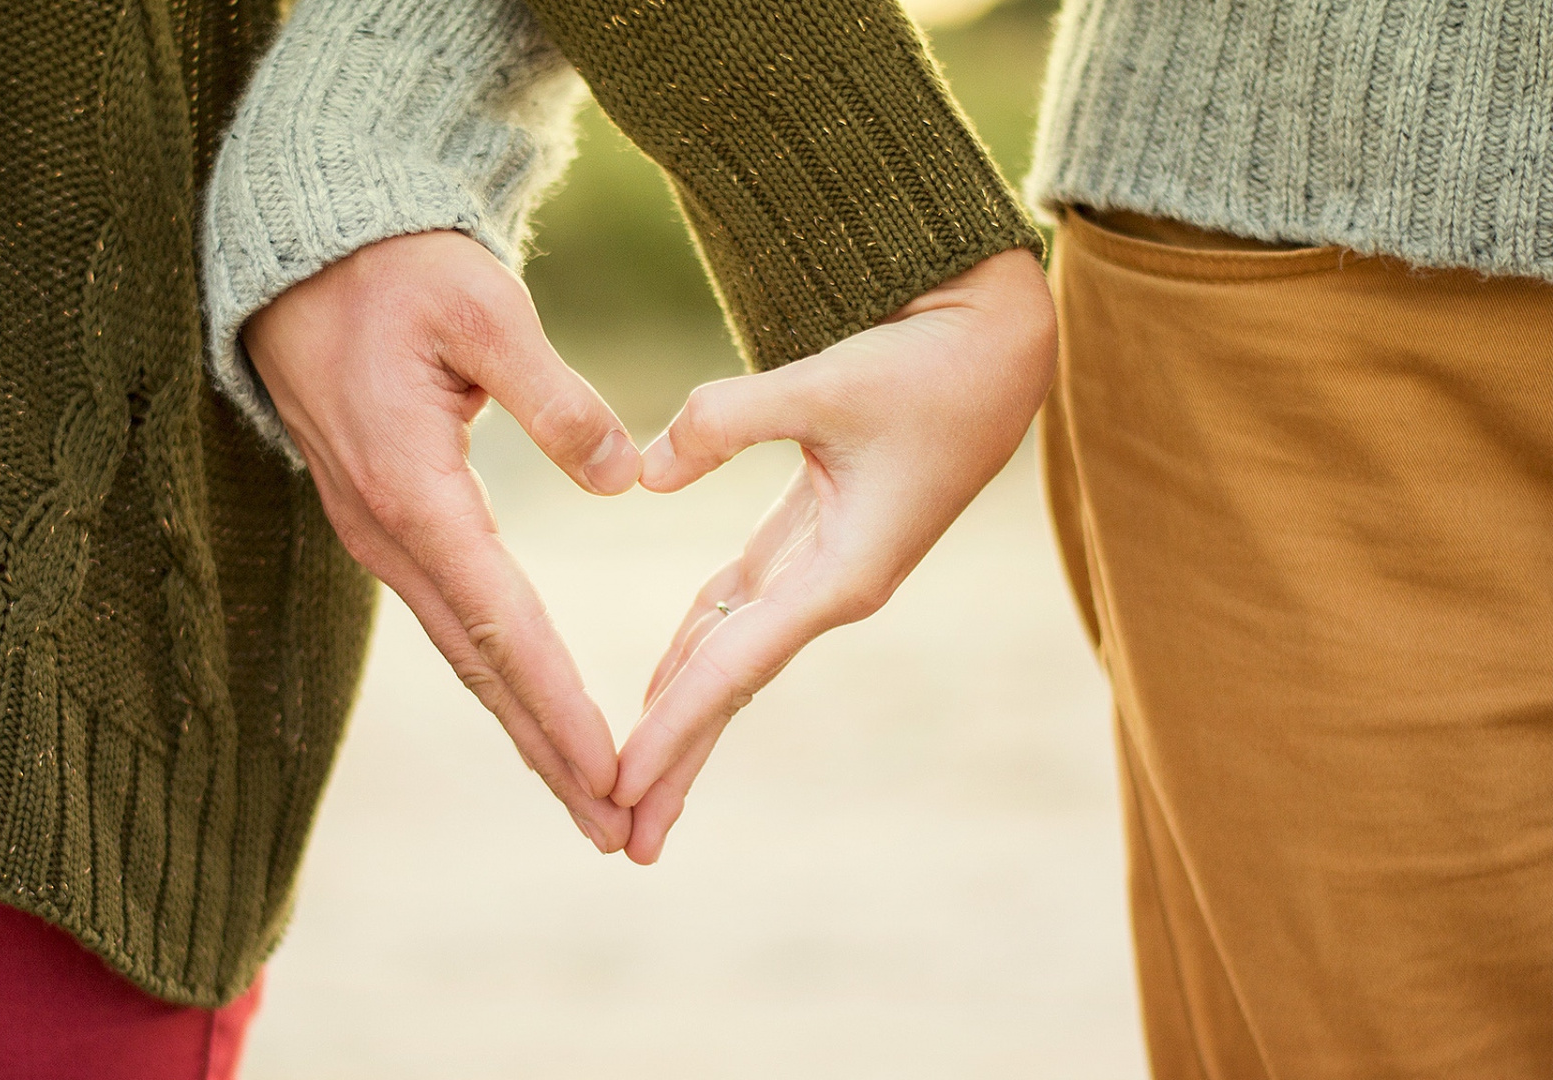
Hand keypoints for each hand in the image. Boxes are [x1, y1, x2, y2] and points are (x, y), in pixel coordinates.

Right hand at [241, 230, 642, 852]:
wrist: (302, 254)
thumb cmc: (395, 270)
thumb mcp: (483, 309)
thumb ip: (555, 397)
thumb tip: (624, 478)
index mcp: (414, 489)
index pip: (502, 622)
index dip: (559, 703)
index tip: (611, 770)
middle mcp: (388, 532)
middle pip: (481, 666)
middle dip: (548, 751)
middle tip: (614, 827)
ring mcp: (378, 533)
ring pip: (463, 652)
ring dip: (525, 726)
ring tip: (587, 794)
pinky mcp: (385, 521)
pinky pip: (450, 617)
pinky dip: (499, 675)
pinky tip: (533, 709)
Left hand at [613, 248, 1057, 863]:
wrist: (998, 346)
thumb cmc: (928, 365)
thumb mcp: (827, 382)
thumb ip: (727, 422)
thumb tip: (642, 474)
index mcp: (844, 574)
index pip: (734, 668)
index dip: (672, 728)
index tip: (618, 785)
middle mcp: (832, 588)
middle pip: (731, 689)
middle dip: (677, 762)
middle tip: (622, 839)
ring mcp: (824, 570)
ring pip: (732, 657)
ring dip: (683, 718)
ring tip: (632, 784)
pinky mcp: (815, 538)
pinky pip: (740, 610)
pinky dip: (696, 648)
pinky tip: (660, 686)